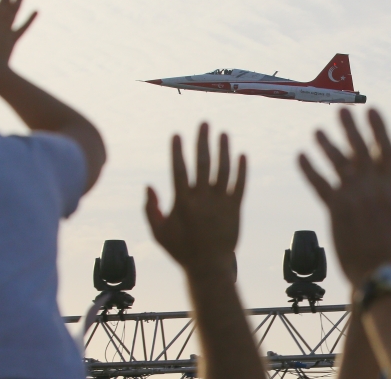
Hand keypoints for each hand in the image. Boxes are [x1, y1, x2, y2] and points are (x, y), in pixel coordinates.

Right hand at [145, 123, 246, 276]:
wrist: (208, 267)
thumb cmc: (181, 250)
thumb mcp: (158, 233)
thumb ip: (151, 209)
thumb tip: (148, 186)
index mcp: (182, 202)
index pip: (179, 170)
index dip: (177, 151)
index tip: (177, 134)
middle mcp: (202, 199)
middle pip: (203, 163)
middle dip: (203, 141)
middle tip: (204, 124)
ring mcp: (221, 203)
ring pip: (223, 170)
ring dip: (224, 150)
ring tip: (223, 133)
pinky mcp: (235, 209)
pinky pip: (240, 185)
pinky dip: (242, 170)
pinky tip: (242, 155)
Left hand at [299, 109, 390, 285]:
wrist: (383, 274)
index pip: (387, 152)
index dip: (379, 130)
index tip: (373, 111)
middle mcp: (374, 188)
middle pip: (361, 150)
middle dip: (351, 129)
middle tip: (341, 111)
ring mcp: (354, 196)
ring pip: (339, 162)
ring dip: (326, 144)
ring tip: (316, 131)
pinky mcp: (336, 208)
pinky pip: (319, 182)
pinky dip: (308, 168)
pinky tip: (299, 156)